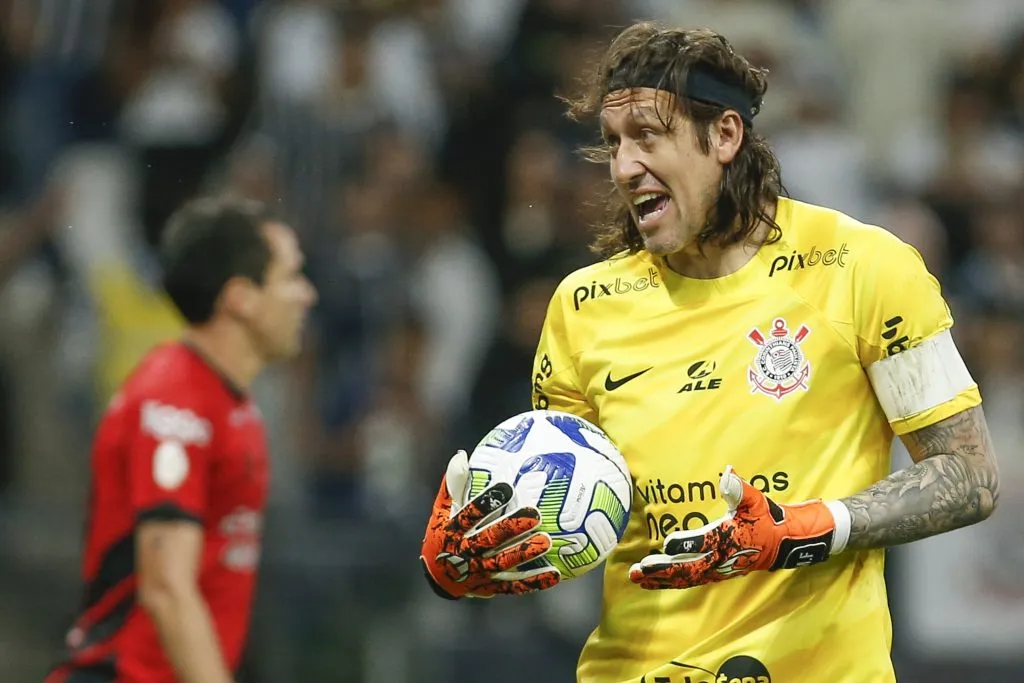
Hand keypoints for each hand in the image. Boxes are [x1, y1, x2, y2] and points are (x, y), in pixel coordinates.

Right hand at [420, 451, 560, 598]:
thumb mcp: (442, 509)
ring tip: (546, 542)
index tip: (506, 487)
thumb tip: (462, 455)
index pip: (470, 515)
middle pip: (490, 539)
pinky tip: (555, 573)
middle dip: (512, 527)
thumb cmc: (444, 532)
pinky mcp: (492, 586)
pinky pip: (515, 585)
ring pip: (504, 562)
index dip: (487, 502)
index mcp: (453, 530)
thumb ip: (453, 485)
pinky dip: (534, 581)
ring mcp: (480, 571)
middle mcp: (466, 552)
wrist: (439, 576)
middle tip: (535, 515)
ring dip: (525, 553)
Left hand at [629, 466, 847, 589]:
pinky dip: (670, 582)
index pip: (705, 543)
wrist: (785, 542)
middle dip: (663, 570)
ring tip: (637, 578)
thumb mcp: (756, 500)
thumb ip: (739, 488)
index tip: (666, 543)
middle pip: (689, 569)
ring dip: (661, 579)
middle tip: (639, 570)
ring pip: (686, 579)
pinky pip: (690, 581)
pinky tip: (653, 580)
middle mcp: (721, 558)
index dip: (686, 544)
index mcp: (729, 538)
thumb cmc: (767, 518)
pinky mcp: (716, 573)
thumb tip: (728, 472)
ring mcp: (718, 569)